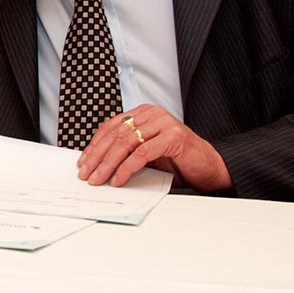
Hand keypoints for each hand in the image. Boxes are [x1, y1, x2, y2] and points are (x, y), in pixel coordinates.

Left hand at [76, 104, 231, 191]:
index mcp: (143, 113)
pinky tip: (119, 179)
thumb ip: (126, 150)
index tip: (83, 162)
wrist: (209, 167)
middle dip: (97, 156)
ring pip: (126, 142)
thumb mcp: (146, 152)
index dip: (95, 145)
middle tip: (86, 173)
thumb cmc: (177, 160)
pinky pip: (143, 152)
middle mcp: (152, 114)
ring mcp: (164, 123)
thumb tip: (97, 162)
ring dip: (108, 163)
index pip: (111, 127)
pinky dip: (127, 167)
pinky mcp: (173, 137)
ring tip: (99, 178)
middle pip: (115, 134)